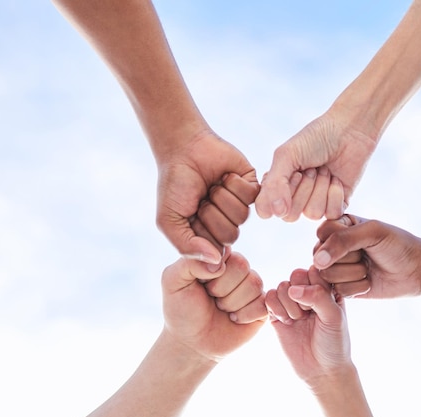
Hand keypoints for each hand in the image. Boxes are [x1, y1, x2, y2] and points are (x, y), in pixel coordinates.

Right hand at [156, 130, 258, 263]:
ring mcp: (239, 206)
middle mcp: (225, 224)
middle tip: (200, 198)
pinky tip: (224, 176)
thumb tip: (216, 264)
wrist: (184, 147)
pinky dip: (234, 184)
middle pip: (230, 236)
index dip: (201, 233)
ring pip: (241, 216)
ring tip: (211, 185)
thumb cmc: (174, 185)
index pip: (214, 252)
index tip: (189, 215)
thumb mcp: (169, 220)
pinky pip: (251, 196)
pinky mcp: (251, 187)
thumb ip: (187, 247)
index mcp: (206, 236)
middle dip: (211, 214)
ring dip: (221, 197)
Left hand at [162, 249, 266, 361]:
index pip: (225, 251)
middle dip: (221, 288)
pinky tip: (234, 319)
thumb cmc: (181, 310)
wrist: (192, 343)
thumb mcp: (173, 281)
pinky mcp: (262, 306)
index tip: (200, 284)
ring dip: (232, 303)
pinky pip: (263, 304)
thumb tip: (219, 261)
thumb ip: (189, 262)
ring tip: (221, 309)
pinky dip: (245, 315)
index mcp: (217, 257)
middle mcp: (237, 268)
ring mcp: (251, 287)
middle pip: (242, 266)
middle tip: (211, 299)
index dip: (212, 271)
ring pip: (254, 284)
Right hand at [255, 111, 375, 220]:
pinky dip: (335, 194)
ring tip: (325, 170)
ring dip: (320, 188)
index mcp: (277, 187)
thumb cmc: (315, 139)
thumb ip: (274, 184)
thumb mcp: (286, 155)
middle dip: (303, 189)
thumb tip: (274, 213)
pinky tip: (337, 179)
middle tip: (311, 169)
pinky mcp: (337, 206)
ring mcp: (316, 203)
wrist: (349, 131)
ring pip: (312, 213)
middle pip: (291, 215)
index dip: (281, 192)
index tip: (295, 171)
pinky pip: (331, 213)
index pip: (269, 209)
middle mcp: (294, 199)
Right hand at [265, 267, 350, 384]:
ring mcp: (291, 304)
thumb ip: (318, 296)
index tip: (322, 306)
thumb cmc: (334, 343)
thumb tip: (293, 289)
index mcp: (327, 290)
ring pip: (281, 286)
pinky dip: (275, 309)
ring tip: (298, 320)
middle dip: (300, 294)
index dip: (314, 285)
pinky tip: (285, 322)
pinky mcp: (276, 315)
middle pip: (295, 275)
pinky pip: (268, 299)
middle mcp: (308, 293)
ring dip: (288, 304)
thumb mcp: (334, 317)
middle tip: (308, 313)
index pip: (315, 270)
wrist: (322, 370)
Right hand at [313, 215, 420, 298]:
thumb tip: (317, 261)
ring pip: (328, 276)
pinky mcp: (343, 288)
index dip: (341, 240)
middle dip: (350, 258)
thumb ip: (342, 240)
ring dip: (355, 274)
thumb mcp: (372, 232)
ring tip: (369, 268)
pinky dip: (359, 287)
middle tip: (368, 255)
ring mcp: (337, 268)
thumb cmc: (397, 245)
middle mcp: (334, 247)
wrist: (417, 270)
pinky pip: (338, 291)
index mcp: (339, 227)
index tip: (363, 239)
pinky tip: (370, 282)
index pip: (323, 233)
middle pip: (322, 257)